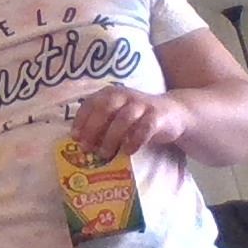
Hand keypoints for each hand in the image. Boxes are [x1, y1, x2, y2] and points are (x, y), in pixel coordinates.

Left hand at [70, 85, 187, 159]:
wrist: (172, 114)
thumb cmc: (137, 118)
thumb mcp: (116, 116)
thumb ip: (100, 123)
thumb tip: (80, 142)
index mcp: (111, 94)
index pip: (91, 102)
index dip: (81, 119)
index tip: (75, 137)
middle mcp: (125, 95)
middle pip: (105, 107)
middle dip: (93, 128)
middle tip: (88, 148)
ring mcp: (142, 104)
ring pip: (124, 118)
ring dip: (112, 137)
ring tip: (105, 154)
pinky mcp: (157, 115)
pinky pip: (145, 127)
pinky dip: (134, 140)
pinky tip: (127, 151)